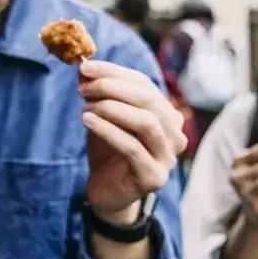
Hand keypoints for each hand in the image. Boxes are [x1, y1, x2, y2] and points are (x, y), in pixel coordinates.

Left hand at [79, 60, 188, 221]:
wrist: (107, 192)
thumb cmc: (107, 151)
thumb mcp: (102, 117)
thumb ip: (97, 94)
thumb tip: (84, 69)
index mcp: (166, 116)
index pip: (144, 85)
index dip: (115, 72)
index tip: (86, 66)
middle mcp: (174, 135)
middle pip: (148, 100)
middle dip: (112, 88)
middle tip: (83, 87)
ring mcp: (167, 158)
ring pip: (145, 122)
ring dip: (111, 108)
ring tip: (85, 105)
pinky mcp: (154, 177)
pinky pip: (132, 147)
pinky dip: (108, 130)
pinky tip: (87, 120)